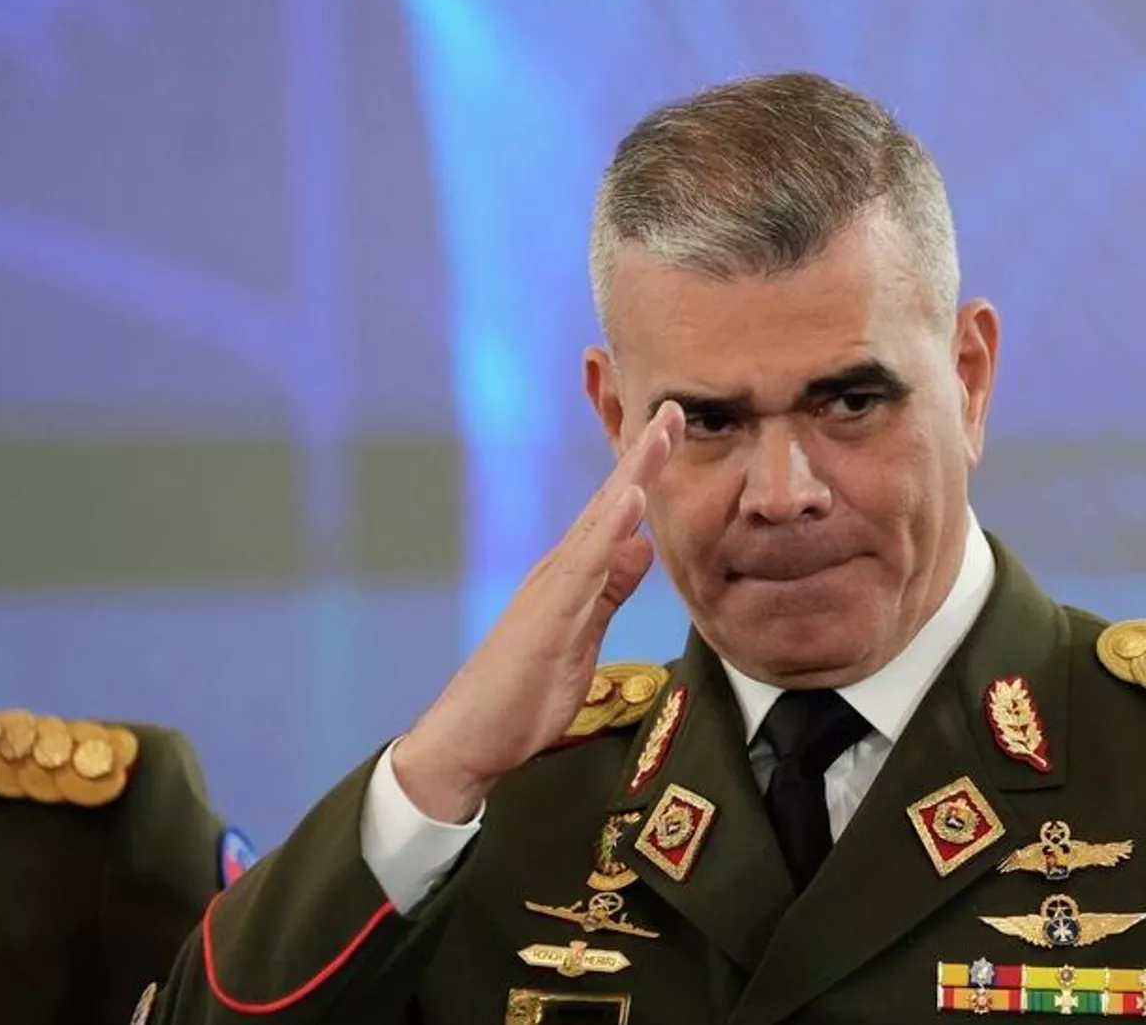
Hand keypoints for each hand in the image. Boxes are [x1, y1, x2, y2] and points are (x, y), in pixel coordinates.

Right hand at [392, 401, 683, 821]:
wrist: (470, 738)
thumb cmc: (524, 694)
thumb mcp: (584, 634)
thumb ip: (609, 589)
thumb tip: (641, 544)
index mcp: (575, 575)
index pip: (617, 514)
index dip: (646, 472)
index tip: (674, 430)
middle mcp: (561, 569)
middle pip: (610, 501)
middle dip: (644, 453)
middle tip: (675, 406)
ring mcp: (553, 588)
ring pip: (600, 520)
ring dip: (633, 474)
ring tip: (661, 431)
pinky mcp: (549, 615)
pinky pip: (586, 565)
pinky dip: (610, 528)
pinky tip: (632, 499)